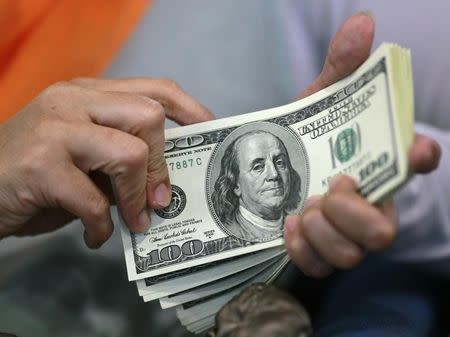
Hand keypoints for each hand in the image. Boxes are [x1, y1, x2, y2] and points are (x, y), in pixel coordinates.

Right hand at [0, 78, 212, 247]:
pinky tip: (94, 236)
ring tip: (134, 221)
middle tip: (161, 200)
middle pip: (148, 116)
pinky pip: (93, 201)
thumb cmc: (36, 174)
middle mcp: (72, 101)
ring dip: (136, 198)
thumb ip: (121, 157)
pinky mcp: (40, 165)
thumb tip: (166, 184)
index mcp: (89, 93)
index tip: (210, 133)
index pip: (155, 88)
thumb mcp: (85, 155)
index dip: (190, 110)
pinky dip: (100, 227)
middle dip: (161, 164)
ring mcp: (54, 128)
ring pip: (128, 153)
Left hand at [284, 12, 440, 276]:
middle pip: (384, 230)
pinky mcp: (318, 253)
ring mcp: (345, 235)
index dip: (419, 156)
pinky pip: (318, 266)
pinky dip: (302, 248)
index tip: (416, 149)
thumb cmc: (306, 138)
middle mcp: (369, 205)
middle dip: (353, 212)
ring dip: (323, 230)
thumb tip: (362, 21)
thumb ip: (340, 67)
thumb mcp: (318, 101)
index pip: (413, 163)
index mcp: (376, 165)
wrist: (274, 170)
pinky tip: (288, 225)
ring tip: (301, 208)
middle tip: (330, 187)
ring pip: (352, 254)